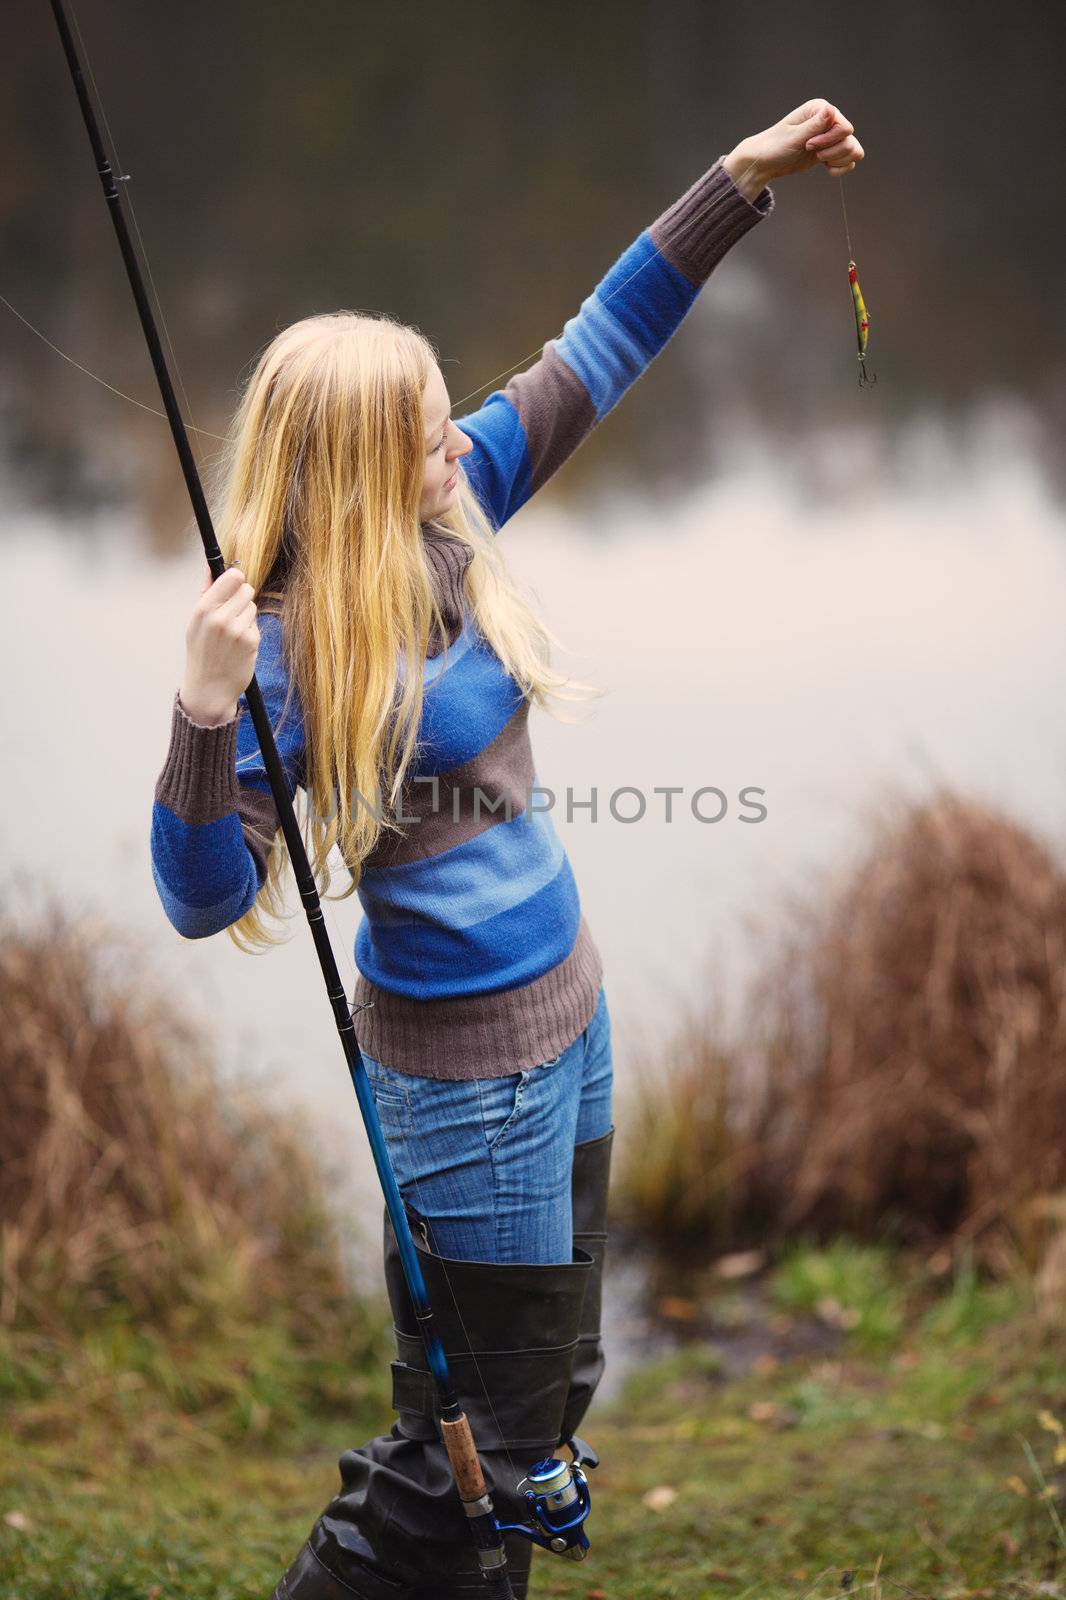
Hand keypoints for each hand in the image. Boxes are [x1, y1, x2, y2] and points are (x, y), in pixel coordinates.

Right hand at [179, 564, 259, 726]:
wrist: (208, 688)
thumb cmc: (201, 653)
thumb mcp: (195, 622)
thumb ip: (205, 592)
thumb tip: (211, 568)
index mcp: (203, 609)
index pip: (232, 577)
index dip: (235, 580)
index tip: (232, 588)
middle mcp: (220, 618)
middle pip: (246, 589)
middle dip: (241, 598)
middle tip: (232, 614)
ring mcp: (237, 630)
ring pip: (253, 606)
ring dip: (246, 616)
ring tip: (232, 632)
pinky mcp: (252, 641)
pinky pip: (256, 624)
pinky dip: (250, 631)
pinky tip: (238, 644)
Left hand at [724, 99, 864, 194]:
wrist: (765, 162)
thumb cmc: (774, 146)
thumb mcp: (794, 137)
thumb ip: (815, 125)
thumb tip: (831, 109)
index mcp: (821, 110)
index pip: (844, 127)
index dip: (829, 140)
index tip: (809, 145)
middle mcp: (829, 120)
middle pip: (850, 140)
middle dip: (832, 152)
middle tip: (811, 151)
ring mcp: (831, 136)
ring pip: (853, 150)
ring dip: (838, 160)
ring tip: (818, 159)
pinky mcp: (830, 151)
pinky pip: (849, 160)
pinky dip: (840, 167)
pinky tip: (826, 168)